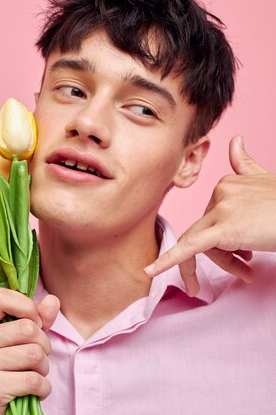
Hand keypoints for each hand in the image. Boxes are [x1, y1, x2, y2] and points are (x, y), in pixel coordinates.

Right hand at [0, 288, 59, 414]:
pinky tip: (32, 394)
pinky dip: (43, 388)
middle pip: (27, 328)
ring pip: (34, 354)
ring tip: (32, 378)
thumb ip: (35, 321)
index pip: (1, 296)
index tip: (33, 325)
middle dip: (43, 346)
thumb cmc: (0, 378)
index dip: (26, 307)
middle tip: (35, 362)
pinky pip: (34, 379)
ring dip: (43, 369)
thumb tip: (53, 300)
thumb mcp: (15, 345)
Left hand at [144, 136, 275, 295]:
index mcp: (227, 183)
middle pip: (205, 232)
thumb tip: (234, 140)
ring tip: (246, 274)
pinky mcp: (223, 229)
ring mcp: (221, 209)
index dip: (225, 241)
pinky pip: (189, 247)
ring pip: (201, 244)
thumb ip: (245, 164)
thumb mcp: (266, 181)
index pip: (212, 219)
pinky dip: (168, 260)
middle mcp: (220, 192)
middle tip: (246, 270)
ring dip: (223, 263)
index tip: (244, 255)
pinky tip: (150, 271)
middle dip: (223, 255)